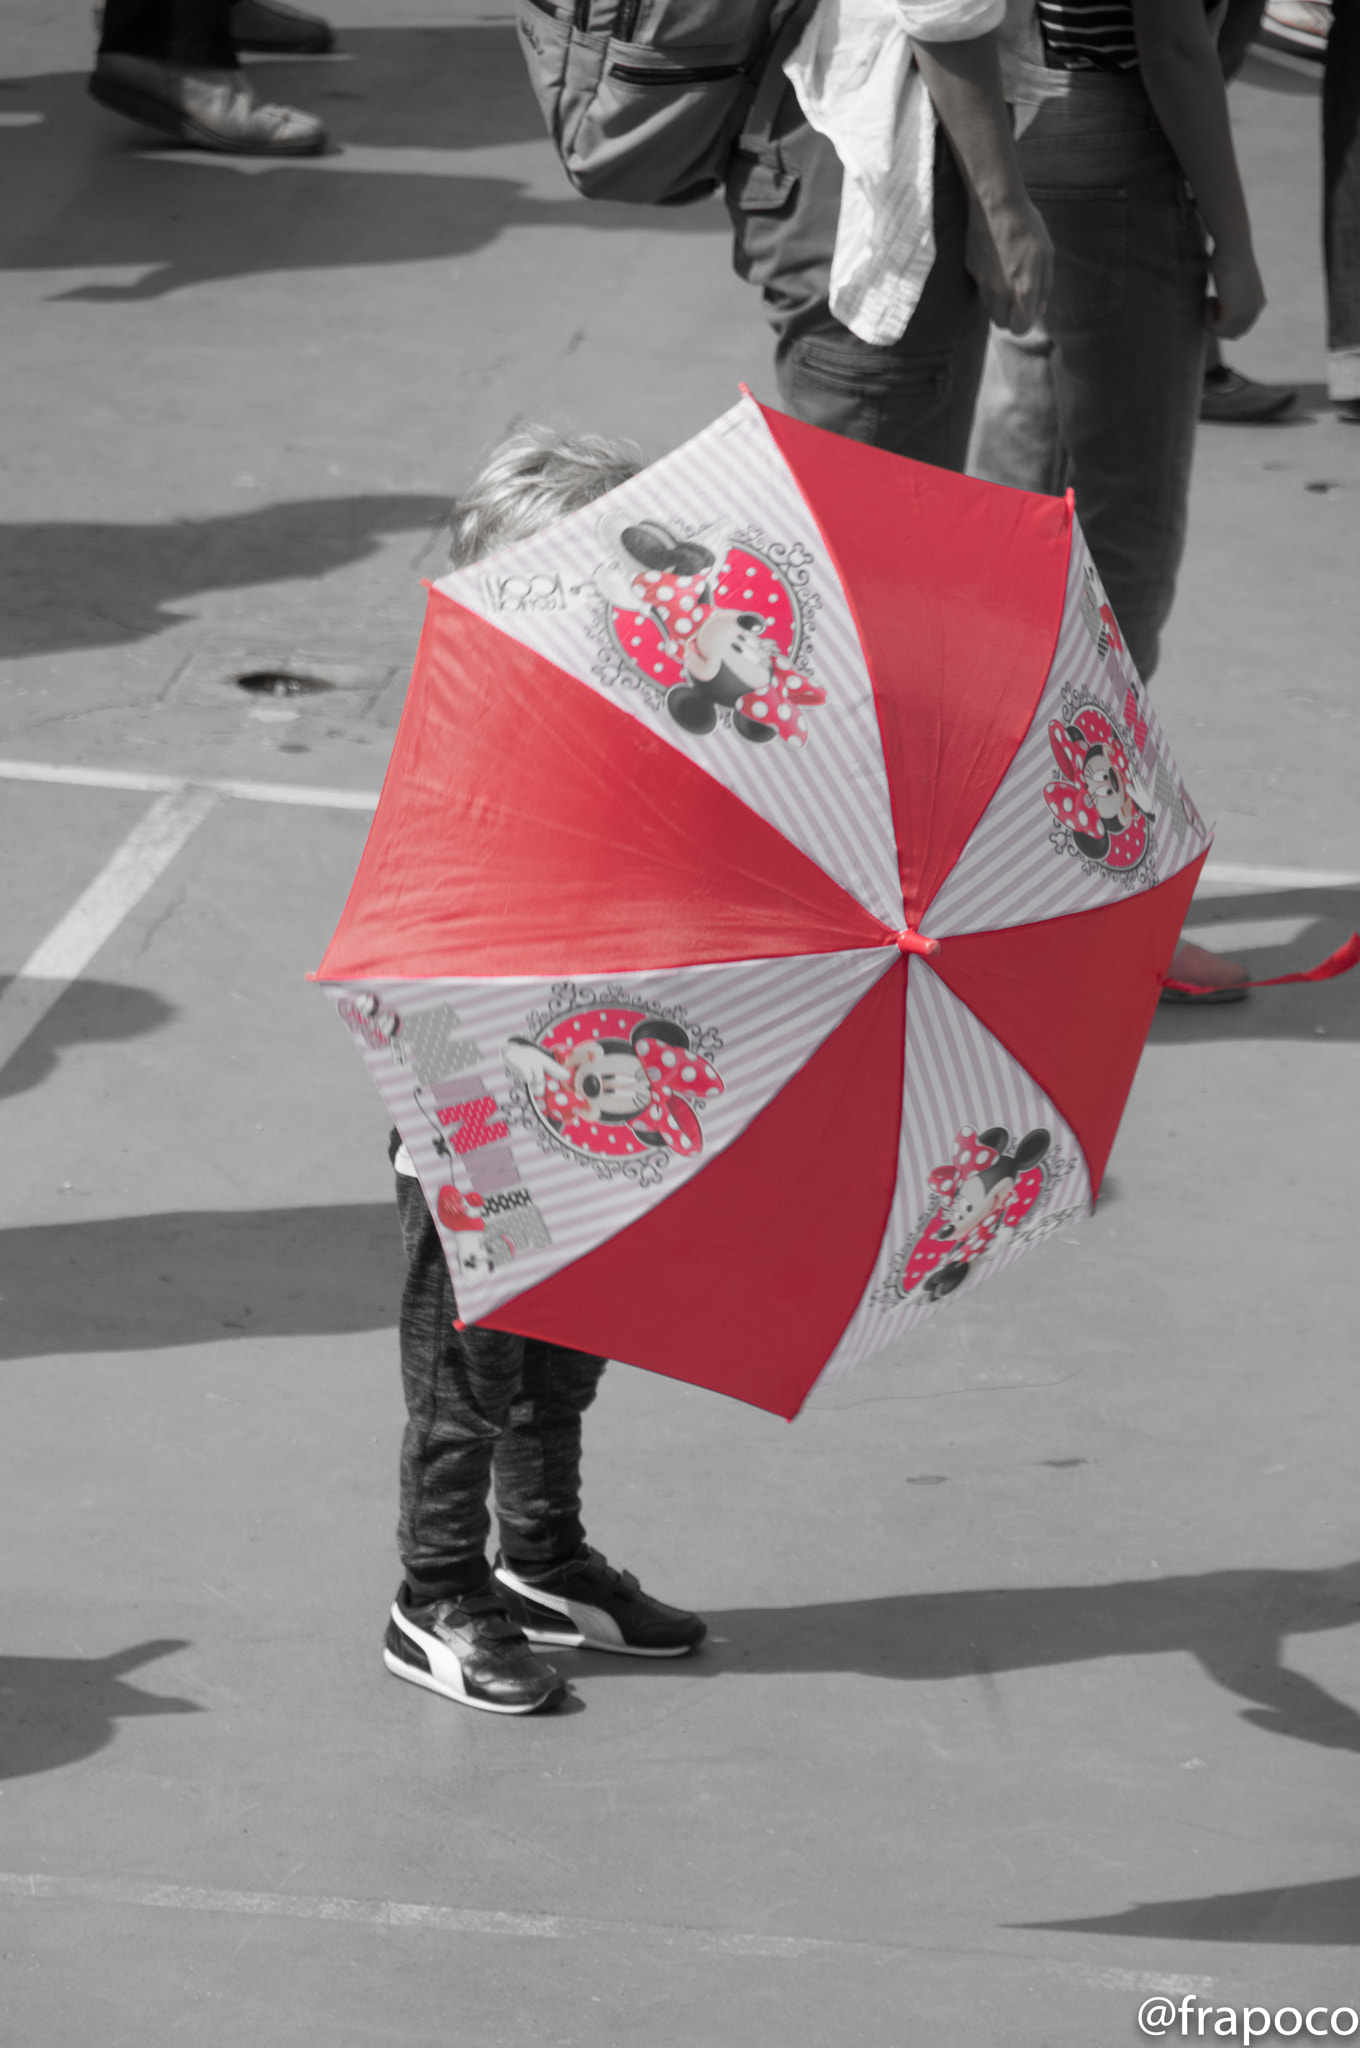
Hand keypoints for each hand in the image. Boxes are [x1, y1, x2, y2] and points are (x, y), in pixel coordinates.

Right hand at [965, 193, 1053, 334]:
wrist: (997, 204)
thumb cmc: (1028, 227)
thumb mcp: (1046, 255)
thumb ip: (1045, 285)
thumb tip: (1039, 310)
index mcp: (1024, 289)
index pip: (1020, 328)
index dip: (1024, 323)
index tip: (1026, 311)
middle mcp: (1001, 292)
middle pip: (1001, 323)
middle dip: (1009, 315)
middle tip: (1015, 297)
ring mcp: (983, 283)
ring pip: (989, 309)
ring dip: (997, 303)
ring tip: (1005, 280)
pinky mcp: (971, 271)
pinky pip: (979, 288)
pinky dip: (986, 284)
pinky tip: (994, 263)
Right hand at [1206, 243, 1264, 338]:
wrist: (1233, 247)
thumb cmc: (1229, 254)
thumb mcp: (1233, 276)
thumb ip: (1232, 291)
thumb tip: (1220, 297)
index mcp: (1259, 303)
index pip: (1242, 326)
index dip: (1225, 319)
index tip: (1216, 300)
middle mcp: (1256, 310)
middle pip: (1234, 333)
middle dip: (1219, 323)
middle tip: (1211, 301)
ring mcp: (1245, 313)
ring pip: (1225, 334)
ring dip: (1212, 321)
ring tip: (1210, 299)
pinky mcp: (1233, 314)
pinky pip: (1216, 329)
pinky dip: (1208, 318)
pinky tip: (1209, 299)